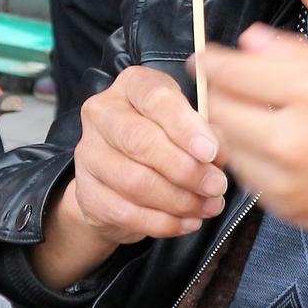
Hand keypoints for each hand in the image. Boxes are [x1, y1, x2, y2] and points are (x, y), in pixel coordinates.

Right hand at [31, 67, 227, 289]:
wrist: (122, 178)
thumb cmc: (164, 139)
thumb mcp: (188, 125)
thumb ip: (205, 132)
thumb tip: (220, 153)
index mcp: (132, 85)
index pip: (155, 99)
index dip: (185, 127)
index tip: (211, 152)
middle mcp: (102, 113)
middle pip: (140, 141)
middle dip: (185, 169)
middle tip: (216, 186)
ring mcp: (89, 153)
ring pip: (134, 182)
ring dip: (179, 200)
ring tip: (209, 206)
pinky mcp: (87, 192)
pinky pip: (126, 212)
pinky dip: (163, 222)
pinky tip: (188, 222)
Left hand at [199, 27, 307, 237]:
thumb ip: (296, 53)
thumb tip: (249, 41)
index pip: (232, 72)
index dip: (212, 62)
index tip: (207, 59)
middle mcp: (290, 137)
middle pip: (219, 110)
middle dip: (219, 95)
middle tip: (229, 88)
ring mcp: (285, 178)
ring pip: (228, 147)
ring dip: (232, 129)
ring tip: (257, 119)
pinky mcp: (287, 208)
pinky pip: (249, 178)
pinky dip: (253, 161)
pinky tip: (278, 150)